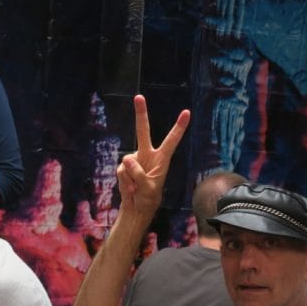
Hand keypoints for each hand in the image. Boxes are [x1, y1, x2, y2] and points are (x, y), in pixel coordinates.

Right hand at [117, 95, 190, 212]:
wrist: (136, 208)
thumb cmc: (147, 199)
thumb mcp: (147, 188)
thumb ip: (138, 173)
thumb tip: (126, 159)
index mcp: (162, 159)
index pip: (171, 141)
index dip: (178, 128)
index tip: (186, 113)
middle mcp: (148, 155)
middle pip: (143, 132)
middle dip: (141, 114)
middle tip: (138, 97)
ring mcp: (135, 160)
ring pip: (127, 161)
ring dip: (129, 177)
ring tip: (136, 188)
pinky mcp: (124, 167)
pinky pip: (120, 170)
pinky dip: (124, 180)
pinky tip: (129, 188)